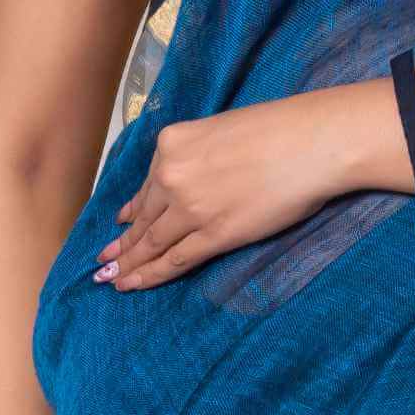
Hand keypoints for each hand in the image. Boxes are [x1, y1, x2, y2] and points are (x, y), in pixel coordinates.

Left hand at [96, 79, 406, 290]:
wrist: (310, 143)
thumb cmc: (278, 130)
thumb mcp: (221, 131)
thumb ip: (195, 156)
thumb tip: (180, 181)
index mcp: (171, 144)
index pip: (147, 187)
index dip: (131, 211)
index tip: (121, 225)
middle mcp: (170, 175)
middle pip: (143, 219)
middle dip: (123, 244)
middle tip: (105, 261)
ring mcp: (189, 207)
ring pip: (152, 243)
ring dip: (131, 264)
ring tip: (113, 279)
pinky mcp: (212, 234)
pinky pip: (174, 260)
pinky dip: (151, 275)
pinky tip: (134, 284)